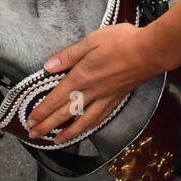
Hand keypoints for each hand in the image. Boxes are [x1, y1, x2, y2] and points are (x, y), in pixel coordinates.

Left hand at [27, 23, 163, 143]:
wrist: (150, 51)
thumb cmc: (122, 42)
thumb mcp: (92, 40)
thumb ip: (70, 55)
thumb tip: (49, 66)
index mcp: (81, 76)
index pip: (56, 98)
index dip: (42, 111)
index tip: (30, 120)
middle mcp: (91, 91)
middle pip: (65, 113)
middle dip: (48, 125)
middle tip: (34, 134)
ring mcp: (105, 97)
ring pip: (83, 121)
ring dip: (67, 132)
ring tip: (56, 141)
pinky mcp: (117, 98)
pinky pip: (100, 117)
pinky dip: (89, 126)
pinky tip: (85, 129)